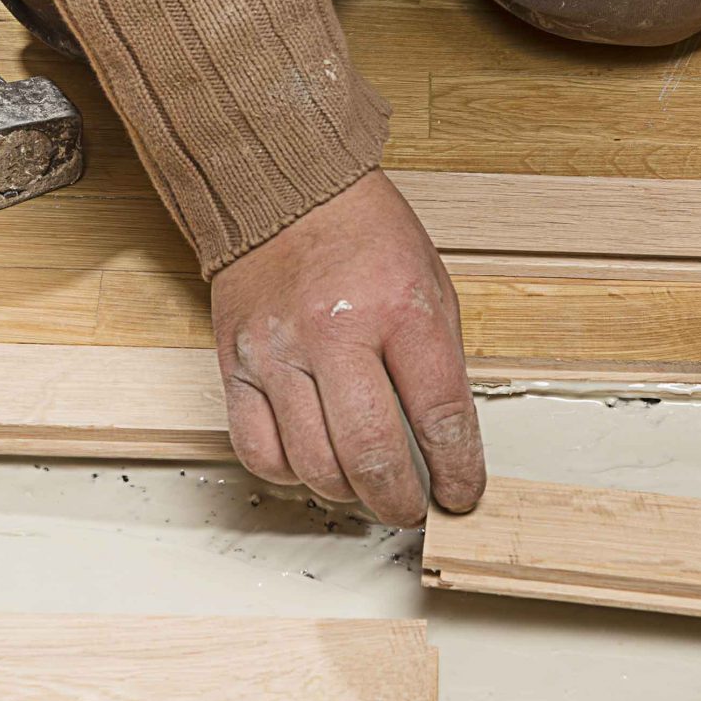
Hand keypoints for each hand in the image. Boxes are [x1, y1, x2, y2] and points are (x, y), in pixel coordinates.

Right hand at [209, 170, 485, 525]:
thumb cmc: (364, 236)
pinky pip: (258, 449)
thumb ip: (438, 363)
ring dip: (347, 493)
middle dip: (399, 499)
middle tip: (411, 509)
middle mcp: (334, 332)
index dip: (459, 470)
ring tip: (364, 488)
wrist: (285, 192)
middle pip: (370, 453)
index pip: (439, 415)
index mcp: (399, 309)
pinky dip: (290, 473)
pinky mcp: (236, 364)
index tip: (463, 494)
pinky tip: (312, 463)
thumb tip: (447, 444)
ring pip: (312, 463)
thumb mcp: (431, 284)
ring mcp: (279, 351)